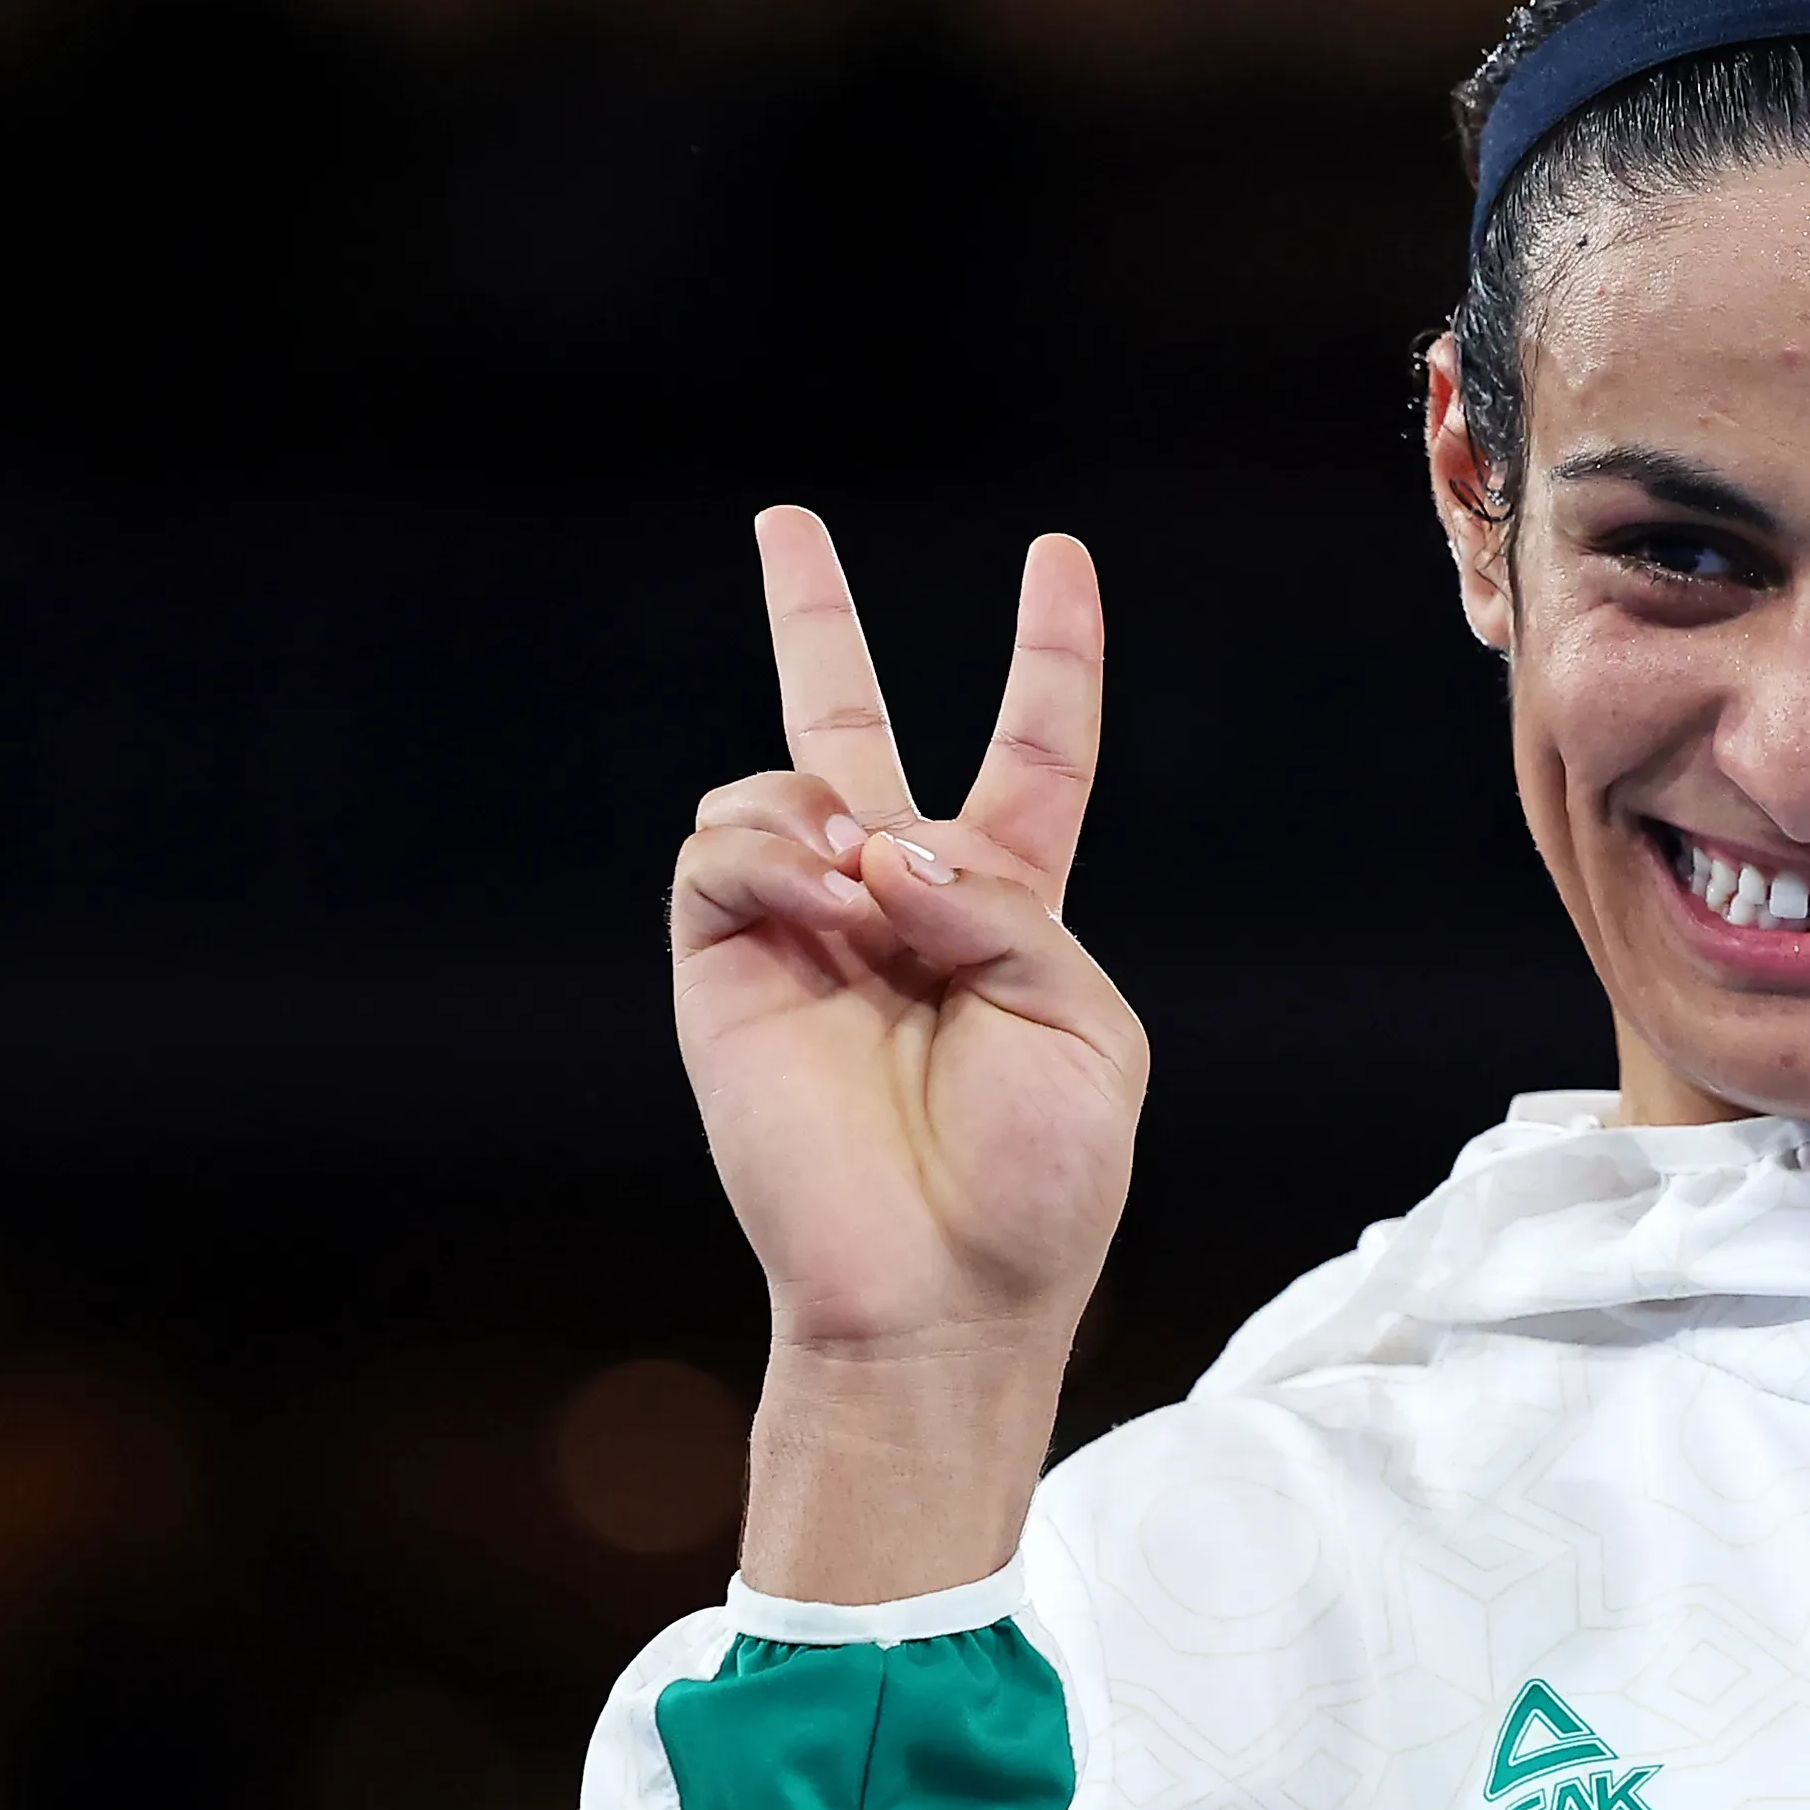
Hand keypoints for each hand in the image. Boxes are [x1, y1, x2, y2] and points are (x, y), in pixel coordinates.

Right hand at [672, 511, 1141, 1590]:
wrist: (941, 1289)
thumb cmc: (1039, 1182)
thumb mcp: (1085, 1024)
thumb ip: (1007, 906)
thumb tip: (880, 845)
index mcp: (1011, 910)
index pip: (1033, 754)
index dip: (1051, 656)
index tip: (1056, 559)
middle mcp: (899, 901)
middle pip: (855, 727)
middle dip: (814, 620)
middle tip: (784, 520)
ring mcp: (803, 928)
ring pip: (783, 783)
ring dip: (828, 807)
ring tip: (864, 886)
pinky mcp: (724, 966)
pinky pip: (723, 848)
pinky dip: (773, 851)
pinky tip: (824, 896)